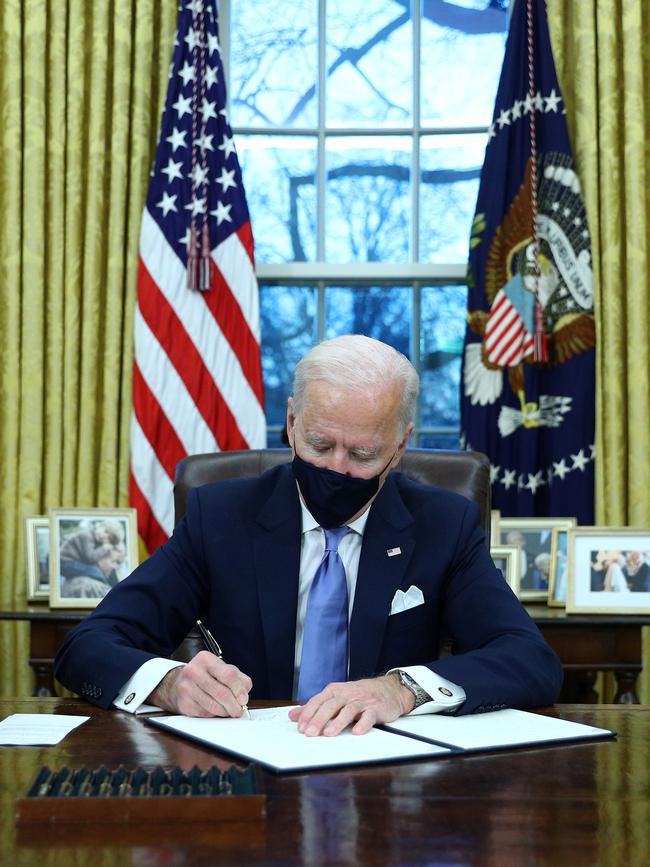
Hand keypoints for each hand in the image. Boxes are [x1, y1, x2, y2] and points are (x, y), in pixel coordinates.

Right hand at [148, 651, 251, 717]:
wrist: (178, 684)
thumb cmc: (206, 676)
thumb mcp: (222, 670)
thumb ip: (238, 679)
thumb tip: (243, 696)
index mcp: (206, 659)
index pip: (228, 675)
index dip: (239, 689)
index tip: (243, 699)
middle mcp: (194, 671)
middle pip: (222, 693)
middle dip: (234, 705)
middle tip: (238, 711)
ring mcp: (186, 688)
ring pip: (214, 706)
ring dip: (225, 712)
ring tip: (228, 711)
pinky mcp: (184, 703)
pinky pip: (205, 713)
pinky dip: (214, 715)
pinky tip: (215, 710)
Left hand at [288, 674, 414, 736]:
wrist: (388, 689)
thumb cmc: (358, 695)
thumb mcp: (335, 697)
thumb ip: (314, 707)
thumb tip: (293, 716)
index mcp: (334, 691)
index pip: (318, 701)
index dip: (308, 714)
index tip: (301, 728)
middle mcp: (347, 694)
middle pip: (331, 706)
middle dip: (319, 719)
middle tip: (310, 733)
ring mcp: (362, 701)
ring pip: (348, 710)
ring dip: (338, 722)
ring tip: (329, 734)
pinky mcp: (376, 708)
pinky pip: (369, 716)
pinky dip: (363, 724)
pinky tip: (356, 732)